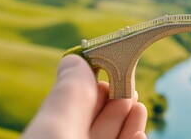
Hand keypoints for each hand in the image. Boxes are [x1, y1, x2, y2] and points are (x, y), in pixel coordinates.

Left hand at [22, 55, 146, 138]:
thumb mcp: (55, 128)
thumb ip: (68, 95)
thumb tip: (73, 58)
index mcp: (50, 132)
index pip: (72, 104)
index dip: (93, 85)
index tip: (113, 70)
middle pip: (96, 120)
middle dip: (117, 101)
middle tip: (131, 88)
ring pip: (113, 136)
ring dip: (130, 120)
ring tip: (139, 105)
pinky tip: (140, 133)